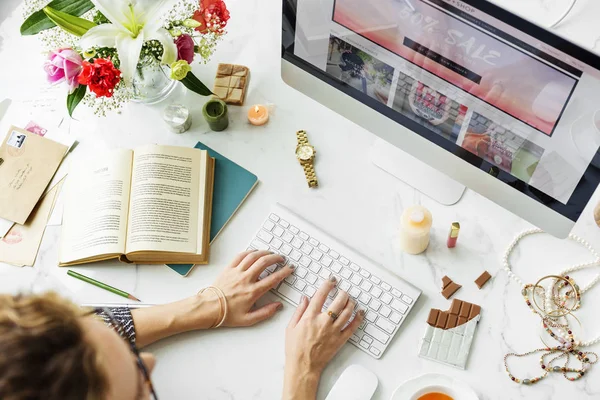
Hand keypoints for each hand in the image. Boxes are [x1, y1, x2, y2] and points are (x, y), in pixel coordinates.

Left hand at [209, 249, 293, 326]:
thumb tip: (277, 306)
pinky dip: (249, 252)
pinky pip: (241, 256)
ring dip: (264, 253)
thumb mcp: (248, 319)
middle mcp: (246, 279)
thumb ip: (265, 313)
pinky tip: (254, 252)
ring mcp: (237, 272)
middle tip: (281, 259)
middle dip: (276, 258)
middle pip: (264, 262)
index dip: (284, 272)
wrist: (209, 308)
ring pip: (253, 256)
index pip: (273, 279)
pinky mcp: (229, 269)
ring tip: (271, 253)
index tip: (289, 269)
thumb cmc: (227, 314)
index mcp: (253, 292)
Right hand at [282, 277, 363, 398]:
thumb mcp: (291, 327)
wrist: (303, 366)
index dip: (327, 285)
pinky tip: (360, 313)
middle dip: (342, 293)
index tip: (331, 280)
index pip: (321, 295)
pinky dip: (358, 318)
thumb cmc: (295, 349)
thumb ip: (299, 311)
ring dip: (351, 303)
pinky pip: (352, 327)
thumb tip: (305, 298)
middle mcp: (323, 322)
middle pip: (338, 301)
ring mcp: (333, 331)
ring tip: (350, 300)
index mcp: (310, 317)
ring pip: (347, 312)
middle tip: (343, 291)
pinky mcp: (340, 340)